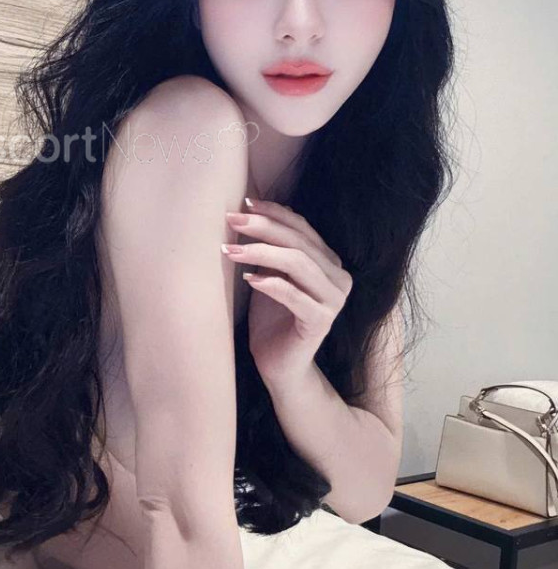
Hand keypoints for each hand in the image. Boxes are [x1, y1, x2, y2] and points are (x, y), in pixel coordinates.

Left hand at [222, 199, 351, 385]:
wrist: (279, 364)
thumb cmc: (271, 318)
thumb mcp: (270, 274)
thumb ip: (271, 248)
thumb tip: (251, 212)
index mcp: (329, 261)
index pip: (303, 227)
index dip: (275, 212)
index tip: (245, 204)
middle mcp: (339, 277)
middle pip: (299, 242)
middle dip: (263, 227)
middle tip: (232, 220)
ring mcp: (334, 300)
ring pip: (298, 263)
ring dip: (260, 252)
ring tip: (230, 251)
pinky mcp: (321, 321)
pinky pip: (294, 295)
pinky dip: (269, 283)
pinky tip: (248, 278)